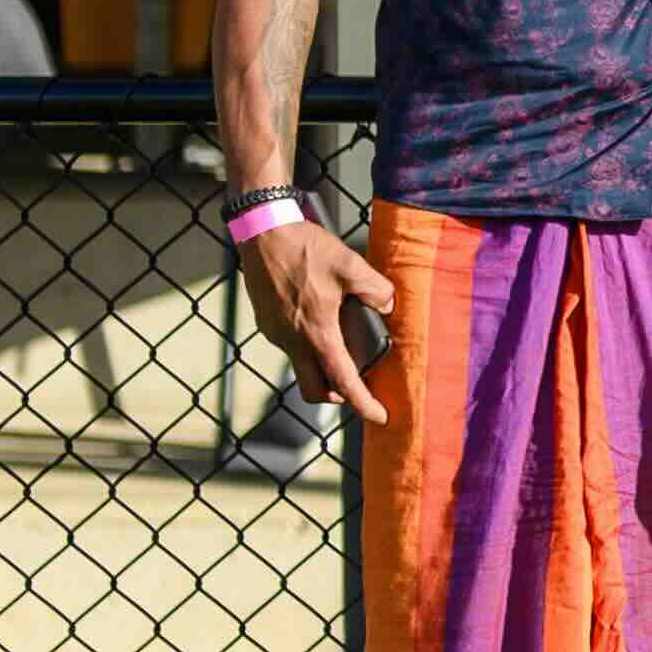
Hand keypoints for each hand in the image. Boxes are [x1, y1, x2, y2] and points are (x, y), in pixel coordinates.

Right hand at [241, 214, 398, 421]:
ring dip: (323, 367)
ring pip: (301, 366)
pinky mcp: (267, 323)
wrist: (262, 233)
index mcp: (316, 333)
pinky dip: (309, 347)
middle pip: (314, 388)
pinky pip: (291, 346)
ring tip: (346, 346)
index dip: (363, 403)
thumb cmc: (305, 248)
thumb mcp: (352, 265)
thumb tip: (388, 305)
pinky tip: (323, 322)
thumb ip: (377, 289)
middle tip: (360, 387)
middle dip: (338, 396)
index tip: (380, 417)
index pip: (342, 380)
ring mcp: (275, 334)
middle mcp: (292, 340)